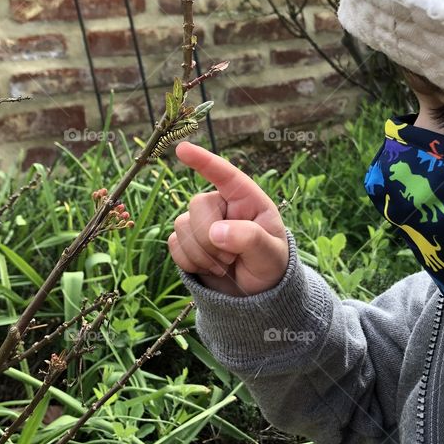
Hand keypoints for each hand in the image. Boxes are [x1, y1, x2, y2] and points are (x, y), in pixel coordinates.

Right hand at [168, 141, 288, 296]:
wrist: (255, 294)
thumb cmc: (269, 265)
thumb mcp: (269, 254)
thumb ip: (249, 239)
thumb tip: (215, 231)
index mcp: (246, 199)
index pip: (225, 175)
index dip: (204, 161)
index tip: (182, 149)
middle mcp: (221, 205)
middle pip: (197, 205)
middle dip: (211, 239)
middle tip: (233, 260)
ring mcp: (201, 221)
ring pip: (181, 226)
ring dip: (203, 255)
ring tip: (225, 266)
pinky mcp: (186, 240)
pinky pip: (174, 245)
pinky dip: (191, 263)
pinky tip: (209, 269)